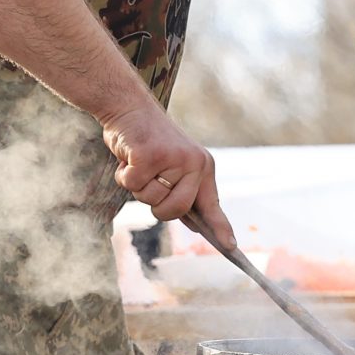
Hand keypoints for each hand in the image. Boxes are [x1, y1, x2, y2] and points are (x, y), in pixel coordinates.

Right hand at [101, 101, 233, 246]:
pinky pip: (132, 184)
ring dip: (137, 185)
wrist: (128, 107)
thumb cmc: (147, 140)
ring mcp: (172, 159)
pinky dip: (123, 174)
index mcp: (202, 167)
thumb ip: (182, 191)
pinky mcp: (148, 155)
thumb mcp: (172, 165)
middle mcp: (193, 163)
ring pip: (150, 199)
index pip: (212, 205)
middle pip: (175, 210)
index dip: (220, 227)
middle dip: (157, 205)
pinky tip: (128, 156)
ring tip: (139, 163)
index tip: (231, 247)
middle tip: (150, 183)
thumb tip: (195, 224)